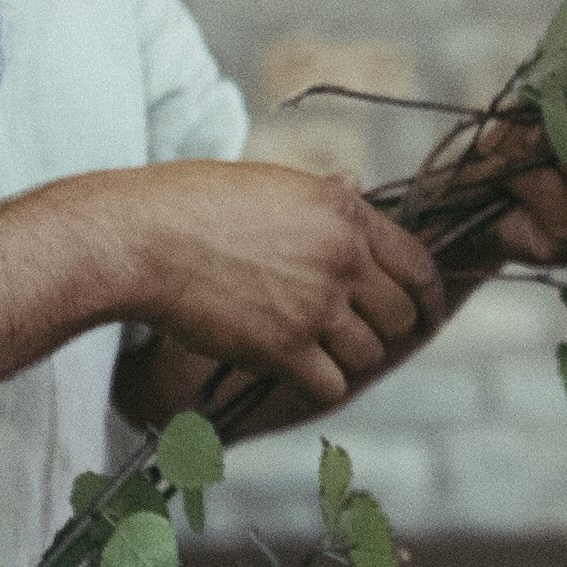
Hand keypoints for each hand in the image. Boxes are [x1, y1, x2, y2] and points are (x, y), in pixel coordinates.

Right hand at [111, 161, 446, 408]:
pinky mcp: (286, 348)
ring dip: (344, 359)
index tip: (423, 314)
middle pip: (401, 315)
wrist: (139, 239)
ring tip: (307, 349)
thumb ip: (322, 196)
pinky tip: (287, 370)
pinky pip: (331, 384)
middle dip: (383, 331)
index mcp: (345, 210)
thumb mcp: (271, 182)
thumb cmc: (191, 203)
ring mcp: (317, 304)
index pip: (418, 263)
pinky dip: (314, 384)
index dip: (426, 295)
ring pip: (369, 354)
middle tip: (351, 336)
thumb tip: (356, 185)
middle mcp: (342, 256)